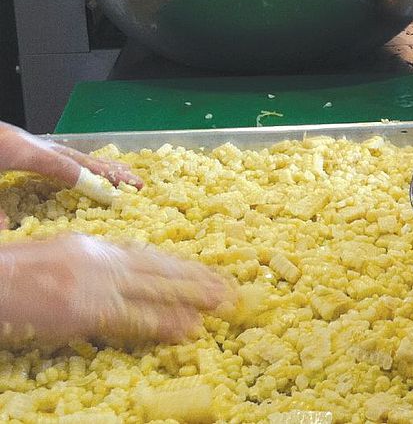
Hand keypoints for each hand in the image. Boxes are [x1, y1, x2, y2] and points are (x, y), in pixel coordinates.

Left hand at [0, 122, 141, 224]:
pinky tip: (90, 171)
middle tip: (137, 183)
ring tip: (126, 176)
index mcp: (20, 151)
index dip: (91, 181)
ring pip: (72, 154)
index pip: (64, 167)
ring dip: (101, 167)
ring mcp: (26, 143)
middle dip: (109, 171)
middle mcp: (29, 144)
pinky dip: (81, 163)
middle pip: (77, 157)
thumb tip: (8, 226)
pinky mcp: (20, 144)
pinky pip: (59, 155)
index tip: (115, 194)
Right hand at [0, 233, 233, 347]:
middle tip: (228, 286)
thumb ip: (90, 262)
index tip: (202, 270)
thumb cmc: (15, 273)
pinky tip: (186, 329)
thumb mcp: (60, 255)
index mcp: (95, 247)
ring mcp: (98, 285)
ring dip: (192, 298)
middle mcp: (103, 262)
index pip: (146, 256)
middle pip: (159, 270)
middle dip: (196, 278)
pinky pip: (134, 319)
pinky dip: (162, 324)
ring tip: (221, 304)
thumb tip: (116, 273)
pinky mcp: (88, 310)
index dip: (177, 264)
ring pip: (156, 291)